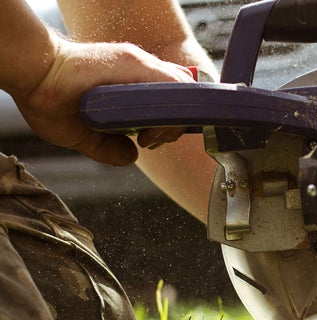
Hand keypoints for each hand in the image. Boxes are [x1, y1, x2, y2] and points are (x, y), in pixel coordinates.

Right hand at [11, 38, 193, 166]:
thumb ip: (108, 148)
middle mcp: (139, 71)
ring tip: (149, 136)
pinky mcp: (134, 62)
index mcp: (131, 85)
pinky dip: (172, 104)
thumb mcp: (84, 136)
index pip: (170, 100)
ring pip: (181, 90)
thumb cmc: (50, 101)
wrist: (32, 78)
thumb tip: (131, 157)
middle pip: (181, 96)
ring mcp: (139, 64)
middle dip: (175, 126)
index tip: (150, 140)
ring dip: (173, 118)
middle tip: (151, 141)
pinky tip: (152, 124)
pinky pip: (171, 82)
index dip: (170, 123)